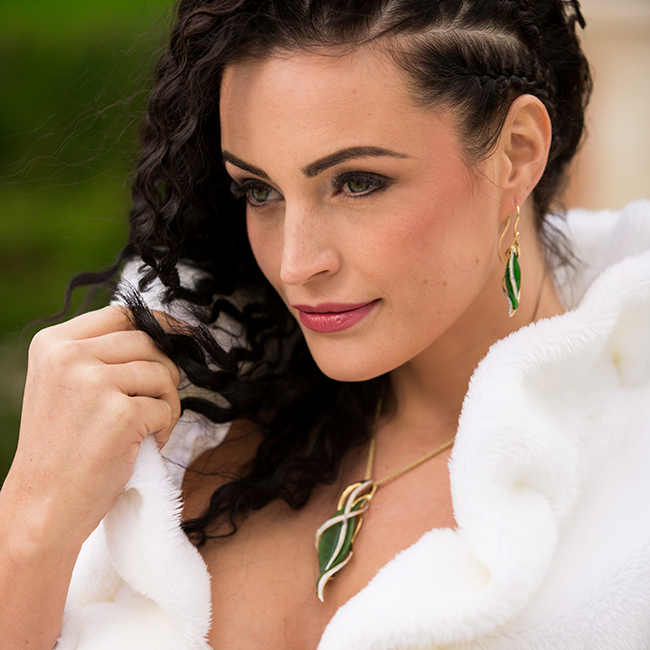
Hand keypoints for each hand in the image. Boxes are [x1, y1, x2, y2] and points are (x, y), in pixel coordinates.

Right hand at [7, 305, 181, 548]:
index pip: (122, 313)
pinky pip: (166, 408)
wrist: (43, 507)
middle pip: (148, 342)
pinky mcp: (120, 413)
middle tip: (158, 401)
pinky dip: (165, 428)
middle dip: (166, 371)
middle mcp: (70, 356)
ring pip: (163, 373)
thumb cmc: (62, 448)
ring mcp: (94, 383)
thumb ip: (101, 354)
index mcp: (54, 343)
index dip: (159, 323)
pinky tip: (144, 444)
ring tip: (148, 427)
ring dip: (168, 402)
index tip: (182, 335)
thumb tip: (164, 330)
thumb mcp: (65, 385)